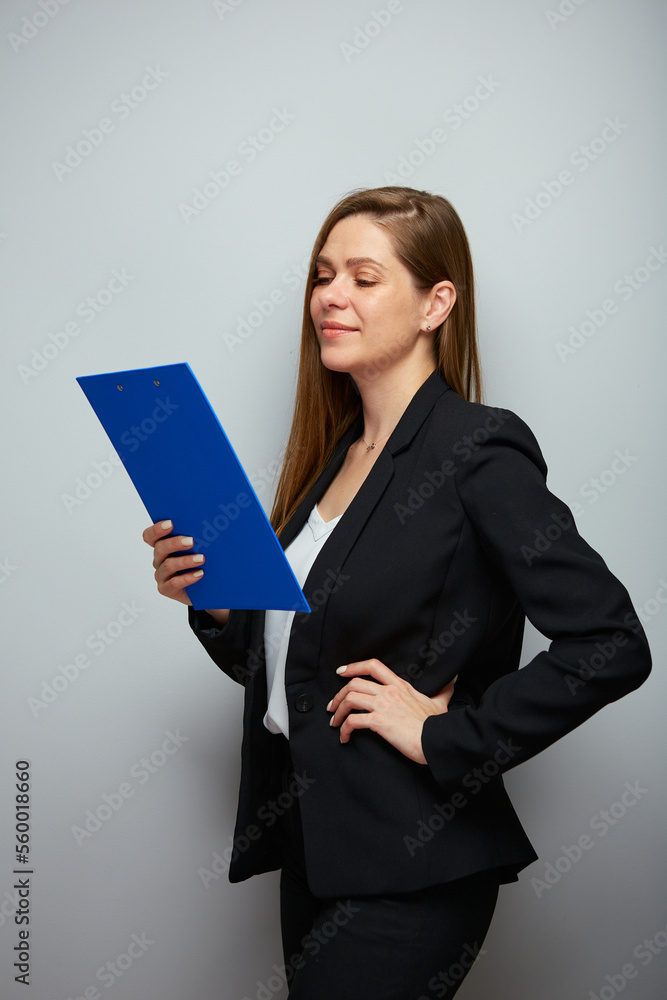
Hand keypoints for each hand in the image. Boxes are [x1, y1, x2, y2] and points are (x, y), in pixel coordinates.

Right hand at [142, 520, 202, 606]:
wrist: (205, 588)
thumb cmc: (202, 564)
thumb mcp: (199, 548)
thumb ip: (197, 537)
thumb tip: (207, 525)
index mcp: (163, 546)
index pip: (150, 536)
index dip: (157, 529)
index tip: (170, 523)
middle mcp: (159, 560)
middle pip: (160, 548)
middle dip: (174, 543)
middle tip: (191, 541)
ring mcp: (161, 575)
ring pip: (167, 565)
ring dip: (185, 561)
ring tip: (201, 559)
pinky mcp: (166, 589)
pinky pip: (173, 583)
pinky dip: (187, 578)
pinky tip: (199, 574)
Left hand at [327, 659, 456, 763]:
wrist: (437, 741)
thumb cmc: (437, 725)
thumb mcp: (440, 703)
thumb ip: (443, 691)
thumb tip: (452, 682)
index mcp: (400, 685)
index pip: (373, 666)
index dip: (354, 666)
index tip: (341, 671)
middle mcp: (389, 691)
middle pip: (354, 683)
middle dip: (339, 694)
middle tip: (333, 706)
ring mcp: (383, 705)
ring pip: (350, 698)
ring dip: (338, 710)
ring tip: (335, 722)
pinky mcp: (380, 721)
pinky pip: (353, 721)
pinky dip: (344, 729)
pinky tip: (345, 737)